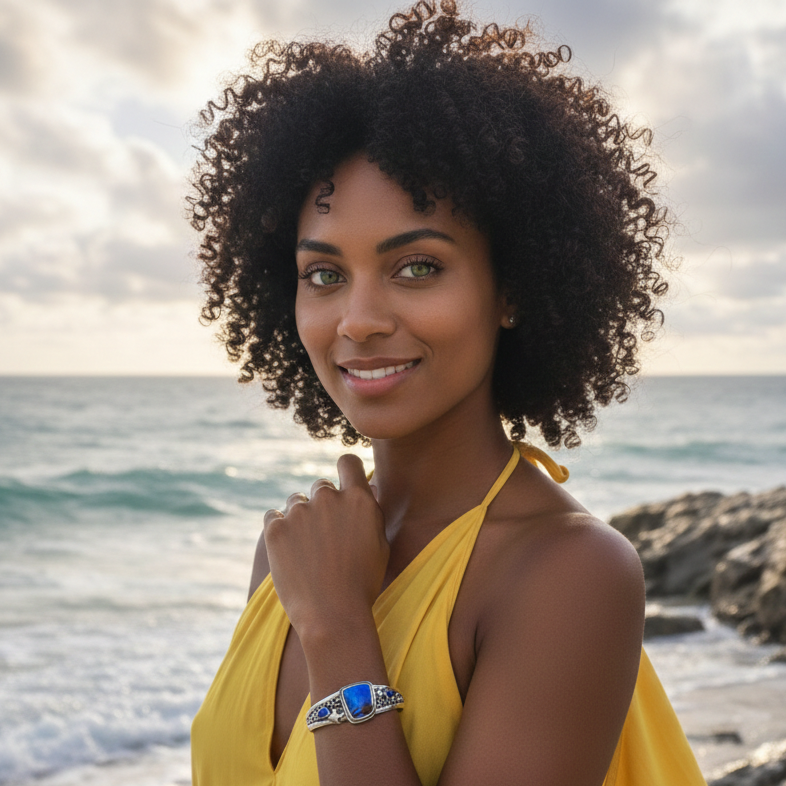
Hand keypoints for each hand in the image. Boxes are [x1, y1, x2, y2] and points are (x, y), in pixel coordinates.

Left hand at [263, 454, 388, 639]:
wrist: (332, 616)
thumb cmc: (362, 584)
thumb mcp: (380, 544)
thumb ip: (371, 512)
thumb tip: (365, 487)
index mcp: (358, 499)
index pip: (348, 462)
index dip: (345, 471)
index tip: (342, 484)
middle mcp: (329, 499)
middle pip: (321, 486)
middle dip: (322, 503)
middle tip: (324, 535)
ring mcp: (300, 512)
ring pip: (295, 501)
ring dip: (300, 517)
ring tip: (307, 550)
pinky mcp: (275, 529)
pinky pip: (273, 517)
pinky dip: (279, 529)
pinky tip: (289, 552)